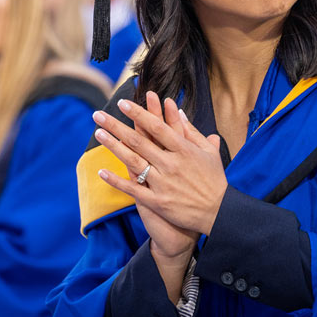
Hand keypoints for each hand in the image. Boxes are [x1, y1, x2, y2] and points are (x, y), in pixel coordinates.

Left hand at [94, 91, 227, 236]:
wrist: (219, 213)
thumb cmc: (214, 180)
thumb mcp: (209, 151)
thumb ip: (191, 131)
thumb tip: (177, 110)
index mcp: (184, 149)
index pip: (156, 126)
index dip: (139, 113)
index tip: (123, 103)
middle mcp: (171, 164)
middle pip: (139, 141)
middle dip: (116, 126)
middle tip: (98, 115)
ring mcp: (163, 183)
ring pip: (133, 161)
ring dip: (113, 146)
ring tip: (98, 133)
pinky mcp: (158, 202)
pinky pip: (133, 189)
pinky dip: (117, 180)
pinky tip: (102, 171)